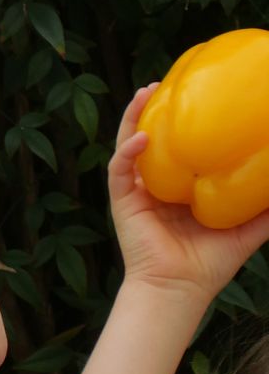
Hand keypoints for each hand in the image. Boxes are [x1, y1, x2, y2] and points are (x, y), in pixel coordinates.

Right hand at [111, 84, 268, 302]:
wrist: (180, 289)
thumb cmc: (210, 265)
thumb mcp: (247, 229)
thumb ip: (266, 207)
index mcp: (179, 190)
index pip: (176, 149)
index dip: (179, 123)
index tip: (195, 98)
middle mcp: (155, 186)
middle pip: (148, 139)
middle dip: (151, 110)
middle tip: (162, 83)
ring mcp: (137, 192)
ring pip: (128, 145)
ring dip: (132, 117)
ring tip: (145, 92)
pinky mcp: (123, 202)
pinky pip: (119, 169)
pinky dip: (128, 150)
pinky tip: (142, 135)